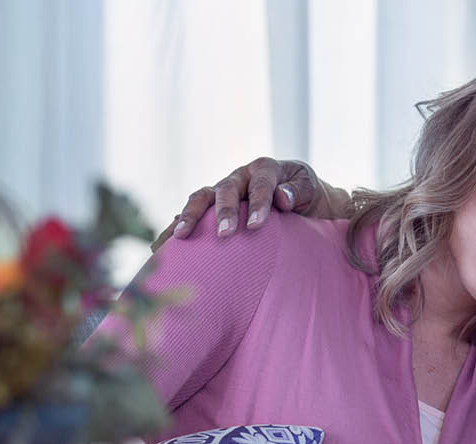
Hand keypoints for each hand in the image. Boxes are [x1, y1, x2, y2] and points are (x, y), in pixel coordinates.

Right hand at [156, 157, 321, 246]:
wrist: (298, 194)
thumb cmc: (305, 192)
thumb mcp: (310, 187)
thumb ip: (298, 191)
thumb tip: (282, 197)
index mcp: (264, 168)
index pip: (260, 185)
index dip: (257, 204)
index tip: (255, 225)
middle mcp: (240, 176)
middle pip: (226, 190)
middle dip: (223, 212)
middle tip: (224, 234)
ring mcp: (224, 189)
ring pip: (202, 198)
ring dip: (190, 216)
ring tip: (181, 237)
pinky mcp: (214, 204)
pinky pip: (194, 212)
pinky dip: (179, 223)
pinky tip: (165, 242)